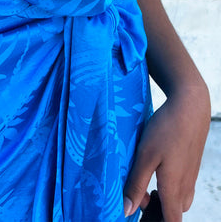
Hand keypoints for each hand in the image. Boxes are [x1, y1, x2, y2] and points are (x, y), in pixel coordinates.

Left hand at [123, 82, 209, 220]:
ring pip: (178, 201)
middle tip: (136, 197)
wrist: (190, 106)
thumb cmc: (166, 129)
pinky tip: (156, 173)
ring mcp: (190, 177)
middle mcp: (185, 187)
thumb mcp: (145, 156)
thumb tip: (127, 210)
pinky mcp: (191, 167)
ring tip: (144, 185)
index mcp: (173, 189)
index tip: (141, 217)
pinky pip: (181, 188)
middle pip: (173, 214)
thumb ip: (136, 184)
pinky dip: (168, 189)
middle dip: (156, 213)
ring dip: (162, 201)